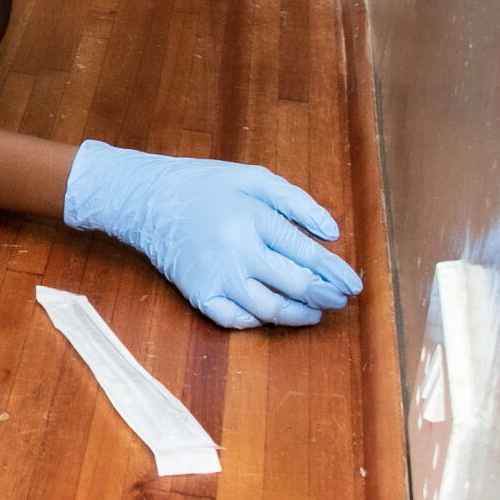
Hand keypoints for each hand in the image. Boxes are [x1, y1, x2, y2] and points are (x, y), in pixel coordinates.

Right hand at [62, 138, 364, 328]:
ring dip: (298, 315)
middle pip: (293, 285)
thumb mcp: (253, 177)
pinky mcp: (198, 293)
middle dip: (324, 296)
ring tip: (315, 313)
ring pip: (268, 309)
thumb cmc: (203, 184)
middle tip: (340, 300)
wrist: (145, 199)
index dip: (336, 273)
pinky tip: (272, 314)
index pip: (306, 254)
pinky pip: (235, 319)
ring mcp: (215, 276)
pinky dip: (258, 322)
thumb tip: (333, 234)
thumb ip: (297, 202)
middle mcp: (236, 251)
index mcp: (252, 219)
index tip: (354, 284)